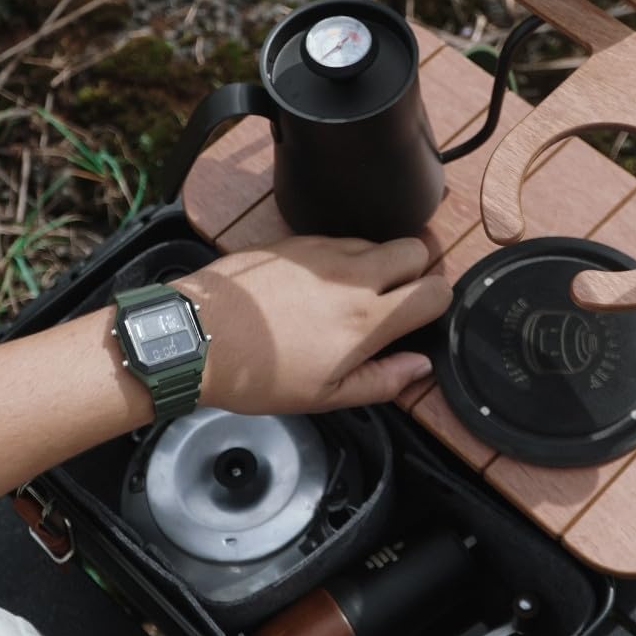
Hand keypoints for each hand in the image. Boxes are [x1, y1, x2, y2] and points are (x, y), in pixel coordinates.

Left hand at [182, 235, 451, 415]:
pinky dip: (343, 255)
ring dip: (379, 261)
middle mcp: (353, 277)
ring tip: (353, 292)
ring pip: (378, 240)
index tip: (422, 316)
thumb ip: (383, 381)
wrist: (198, 338)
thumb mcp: (325, 397)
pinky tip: (320, 283)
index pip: (435, 291)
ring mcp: (324, 252)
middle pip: (418, 247)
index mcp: (366, 320)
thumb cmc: (258, 374)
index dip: (438, 302)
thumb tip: (420, 366)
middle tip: (397, 295)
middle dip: (418, 268)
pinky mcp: (297, 241)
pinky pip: (340, 238)